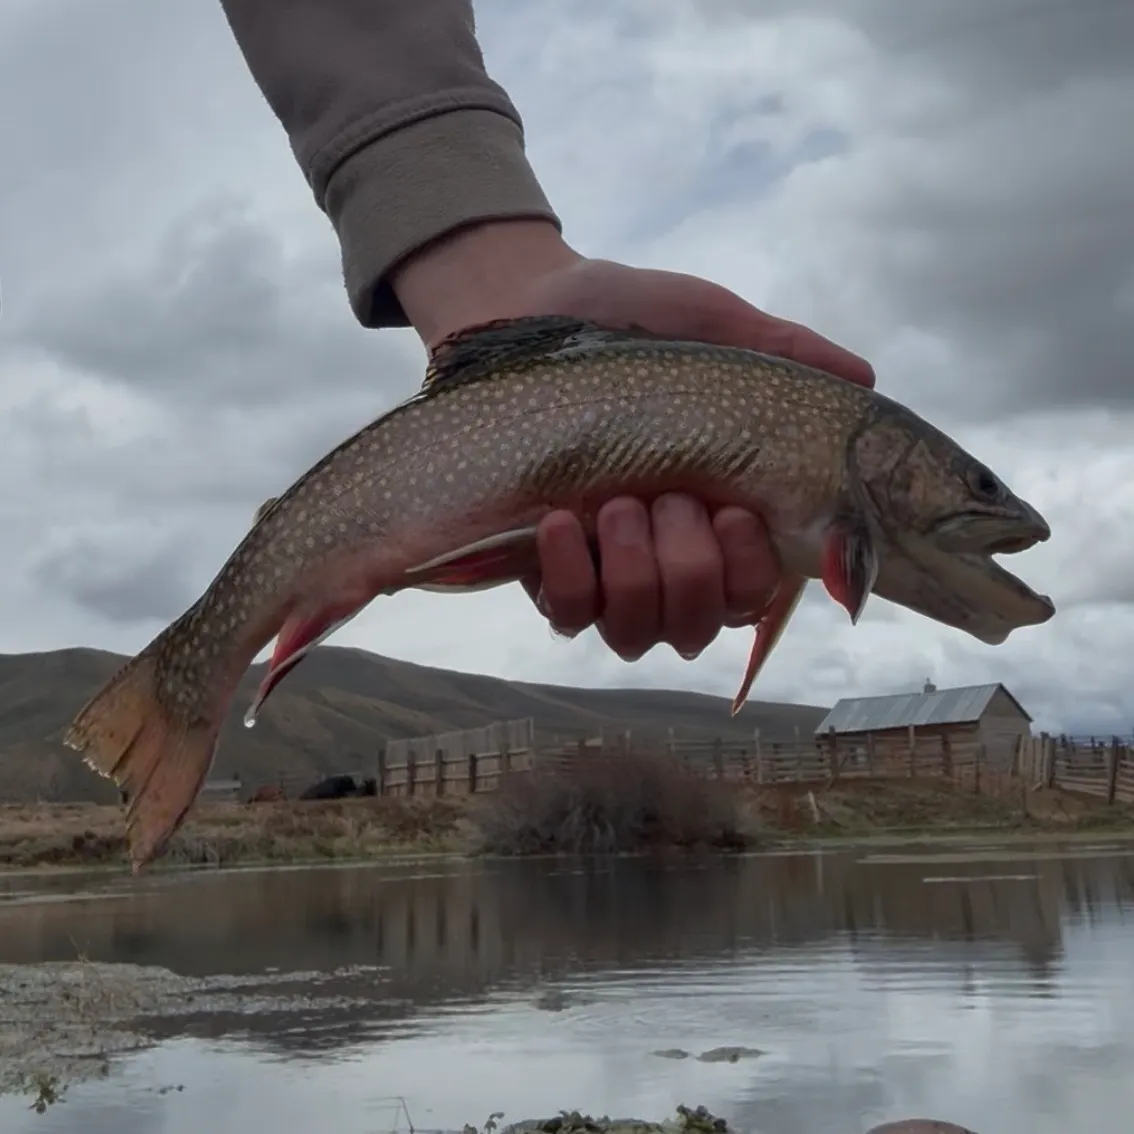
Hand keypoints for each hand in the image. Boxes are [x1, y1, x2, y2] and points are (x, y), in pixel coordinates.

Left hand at [393, 221, 873, 662]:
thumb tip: (863, 381)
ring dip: (639, 577)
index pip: (754, 592)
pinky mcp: (546, 570)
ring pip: (637, 634)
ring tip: (620, 506)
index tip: (737, 512)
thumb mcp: (712, 325)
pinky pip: (568, 616)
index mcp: (719, 513)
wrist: (521, 310)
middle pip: (699, 627)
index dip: (752, 573)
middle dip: (694, 568)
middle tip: (674, 497)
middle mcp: (667, 555)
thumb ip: (784, 352)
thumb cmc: (627, 323)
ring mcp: (605, 569)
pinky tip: (563, 521)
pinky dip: (570, 578)